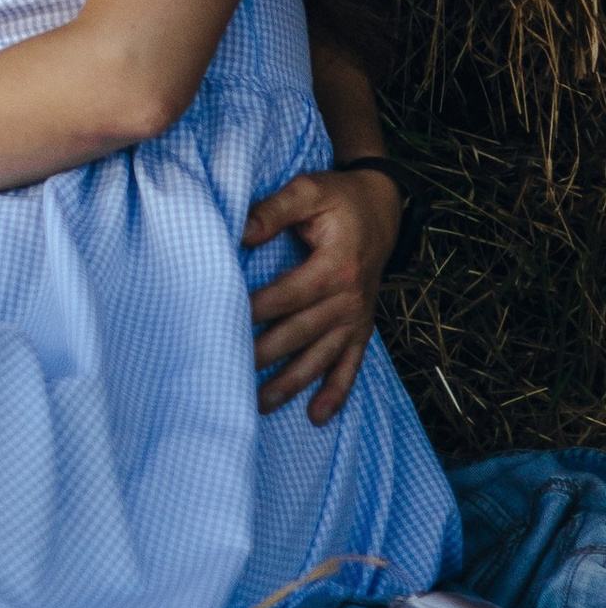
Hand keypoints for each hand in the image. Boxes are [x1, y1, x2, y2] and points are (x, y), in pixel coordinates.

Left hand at [240, 165, 400, 420]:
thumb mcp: (309, 190)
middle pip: (301, 333)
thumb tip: (241, 232)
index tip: (224, 323)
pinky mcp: (362, 328)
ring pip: (322, 357)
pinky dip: (336, 392)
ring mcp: (357, 318)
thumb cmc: (340, 198)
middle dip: (265, 355)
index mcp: (337, 266)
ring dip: (292, 384)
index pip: (289, 295)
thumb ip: (274, 210)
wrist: (383, 208)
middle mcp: (350, 299)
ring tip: (260, 405)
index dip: (257, 310)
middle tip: (229, 376)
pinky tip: (317, 417)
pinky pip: (351, 365)